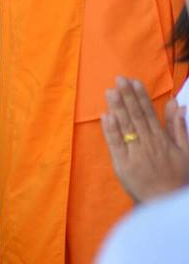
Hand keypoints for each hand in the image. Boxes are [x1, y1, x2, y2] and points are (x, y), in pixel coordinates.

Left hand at [101, 76, 188, 202]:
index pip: (149, 113)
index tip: (133, 81)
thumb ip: (178, 127)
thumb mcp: (185, 153)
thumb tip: (176, 104)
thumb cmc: (177, 179)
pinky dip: (110, 130)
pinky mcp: (123, 166)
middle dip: (127, 97)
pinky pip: (116, 145)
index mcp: (162, 141)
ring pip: (125, 127)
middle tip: (119, 79)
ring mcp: (134, 155)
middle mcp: (148, 145)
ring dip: (117, 109)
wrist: (166, 206)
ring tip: (110, 92)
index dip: (141, 96)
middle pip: (136, 117)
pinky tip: (106, 116)